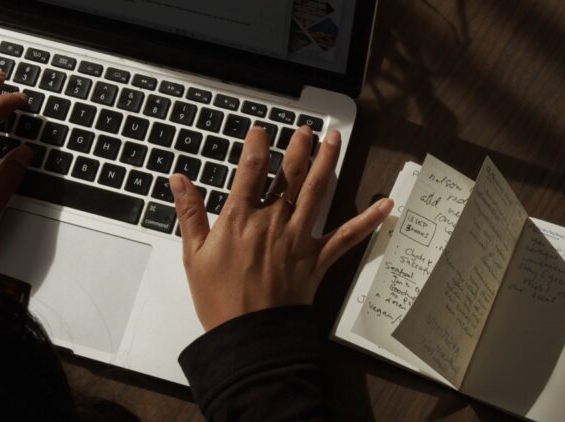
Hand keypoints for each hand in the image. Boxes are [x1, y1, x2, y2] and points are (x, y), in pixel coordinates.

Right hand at [170, 126, 393, 330]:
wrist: (250, 335)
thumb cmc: (220, 299)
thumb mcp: (194, 255)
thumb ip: (190, 213)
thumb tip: (179, 180)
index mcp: (241, 218)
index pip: (251, 169)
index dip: (257, 145)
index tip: (260, 131)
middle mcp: (273, 221)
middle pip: (290, 174)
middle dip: (299, 148)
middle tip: (307, 130)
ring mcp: (298, 237)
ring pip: (317, 191)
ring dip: (328, 162)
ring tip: (335, 140)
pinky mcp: (317, 258)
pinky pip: (347, 236)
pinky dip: (368, 220)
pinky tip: (386, 204)